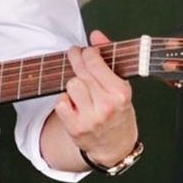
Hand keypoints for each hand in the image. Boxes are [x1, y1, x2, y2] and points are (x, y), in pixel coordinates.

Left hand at [51, 31, 137, 167]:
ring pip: (71, 85)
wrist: (115, 147)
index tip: (84, 50)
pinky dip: (65, 101)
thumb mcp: (121, 86)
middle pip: (81, 72)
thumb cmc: (119, 113)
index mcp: (120, 93)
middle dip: (76, 60)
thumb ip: (109, 58)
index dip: (86, 52)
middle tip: (74, 54)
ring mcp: (89, 118)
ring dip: (73, 84)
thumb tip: (96, 35)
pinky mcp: (75, 128)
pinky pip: (61, 103)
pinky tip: (75, 104)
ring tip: (81, 89)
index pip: (95, 63)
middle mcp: (106, 106)